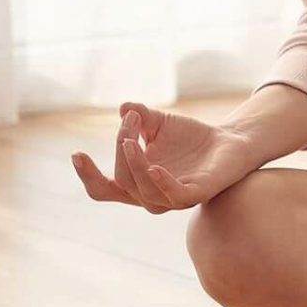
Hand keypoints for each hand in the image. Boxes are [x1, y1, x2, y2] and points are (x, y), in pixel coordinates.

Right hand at [71, 102, 261, 213]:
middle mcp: (151, 195)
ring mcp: (173, 197)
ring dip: (133, 163)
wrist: (229, 140)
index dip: (87, 176)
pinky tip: (154, 166)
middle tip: (131, 120)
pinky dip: (161, 183)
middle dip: (120, 148)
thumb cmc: (190, 137)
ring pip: (143, 190)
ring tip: (133, 138)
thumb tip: (123, 108)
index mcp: (136, 182)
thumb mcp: (158, 122)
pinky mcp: (195, 194)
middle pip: (121, 180)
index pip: (103, 189)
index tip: (76, 153)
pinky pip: (174, 196)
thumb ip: (139, 117)